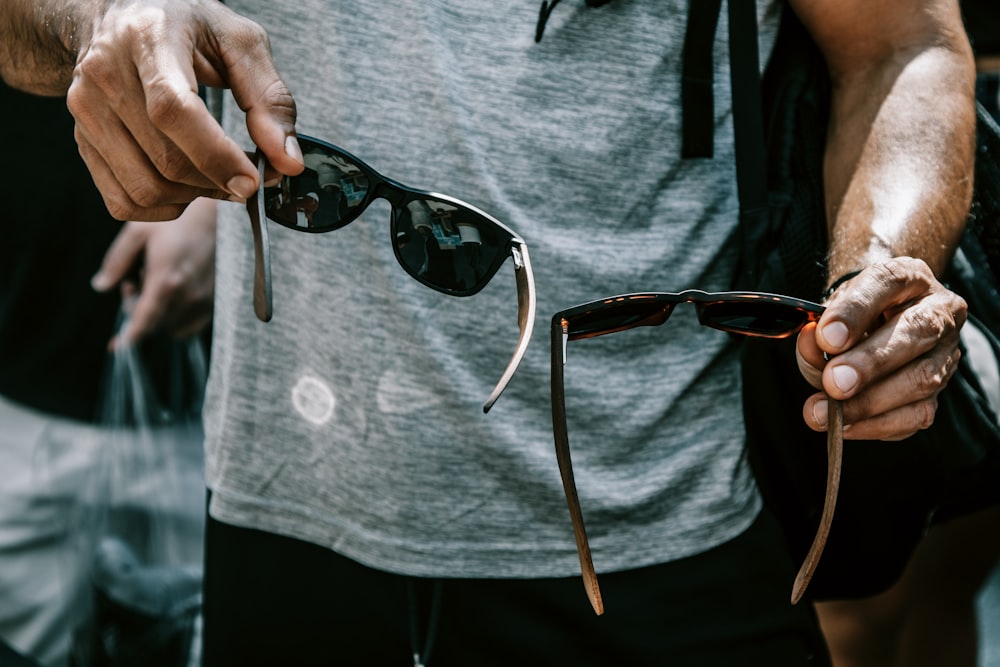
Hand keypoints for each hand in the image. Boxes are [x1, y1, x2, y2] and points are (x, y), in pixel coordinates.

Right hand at [66, 0, 303, 220]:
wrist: (122, 16)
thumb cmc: (187, 27)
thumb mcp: (239, 42)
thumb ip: (270, 99)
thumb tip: (288, 161)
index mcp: (148, 38)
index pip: (173, 109)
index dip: (216, 155)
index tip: (252, 181)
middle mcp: (105, 73)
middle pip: (165, 160)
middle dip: (219, 182)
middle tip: (250, 177)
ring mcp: (86, 110)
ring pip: (146, 188)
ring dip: (195, 197)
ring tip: (218, 175)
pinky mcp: (82, 139)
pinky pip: (124, 202)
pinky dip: (165, 208)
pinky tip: (185, 184)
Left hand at [92, 197, 216, 347]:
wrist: (219, 215)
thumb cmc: (177, 218)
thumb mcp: (138, 232)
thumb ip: (116, 262)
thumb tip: (101, 286)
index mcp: (165, 281)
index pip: (143, 322)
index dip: (129, 338)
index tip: (117, 348)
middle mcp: (187, 296)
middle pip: (154, 324)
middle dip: (137, 310)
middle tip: (134, 280)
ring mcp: (204, 300)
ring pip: (172, 325)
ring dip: (158, 313)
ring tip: (156, 283)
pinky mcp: (215, 299)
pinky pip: (191, 324)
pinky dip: (177, 316)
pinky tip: (174, 292)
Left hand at [796, 257, 966, 440]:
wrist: (879, 323)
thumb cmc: (853, 314)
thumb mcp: (833, 308)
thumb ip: (821, 326)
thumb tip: (813, 345)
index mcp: (910, 277)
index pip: (887, 282)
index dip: (855, 311)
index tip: (825, 337)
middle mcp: (938, 311)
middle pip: (915, 332)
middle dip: (870, 362)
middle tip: (833, 383)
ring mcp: (945, 353)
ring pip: (921, 379)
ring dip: (869, 402)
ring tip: (826, 414)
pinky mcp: (938, 392)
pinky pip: (917, 415)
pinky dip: (877, 424)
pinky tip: (844, 426)